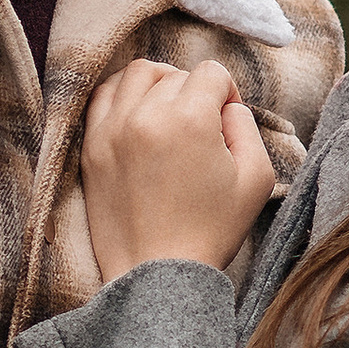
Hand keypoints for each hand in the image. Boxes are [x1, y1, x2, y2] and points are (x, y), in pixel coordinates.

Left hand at [82, 59, 278, 280]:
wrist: (157, 273)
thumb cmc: (211, 230)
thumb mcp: (257, 178)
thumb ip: (246, 127)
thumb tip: (226, 106)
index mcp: (189, 119)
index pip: (211, 74)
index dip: (228, 94)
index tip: (226, 124)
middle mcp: (146, 115)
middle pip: (175, 75)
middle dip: (195, 94)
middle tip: (202, 130)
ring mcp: (112, 129)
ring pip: (137, 74)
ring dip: (159, 83)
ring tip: (170, 112)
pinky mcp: (91, 147)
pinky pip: (102, 97)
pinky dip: (122, 95)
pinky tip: (138, 115)